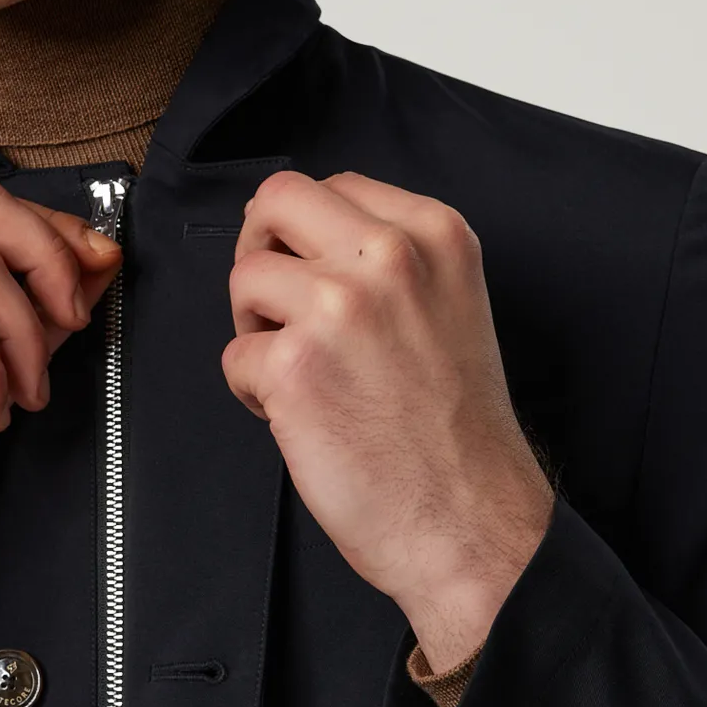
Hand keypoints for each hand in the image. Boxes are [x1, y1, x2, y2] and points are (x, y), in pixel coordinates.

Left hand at [221, 170, 552, 650]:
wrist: (473, 520)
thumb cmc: (458, 431)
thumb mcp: (452, 303)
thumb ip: (391, 259)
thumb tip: (306, 238)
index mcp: (434, 234)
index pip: (332, 185)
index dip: (304, 233)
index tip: (311, 272)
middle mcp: (388, 257)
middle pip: (275, 200)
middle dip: (261, 250)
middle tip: (276, 304)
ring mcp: (337, 306)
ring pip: (245, 277)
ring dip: (256, 327)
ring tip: (301, 373)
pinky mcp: (292, 365)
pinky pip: (234, 355)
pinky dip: (254, 391)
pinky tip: (304, 417)